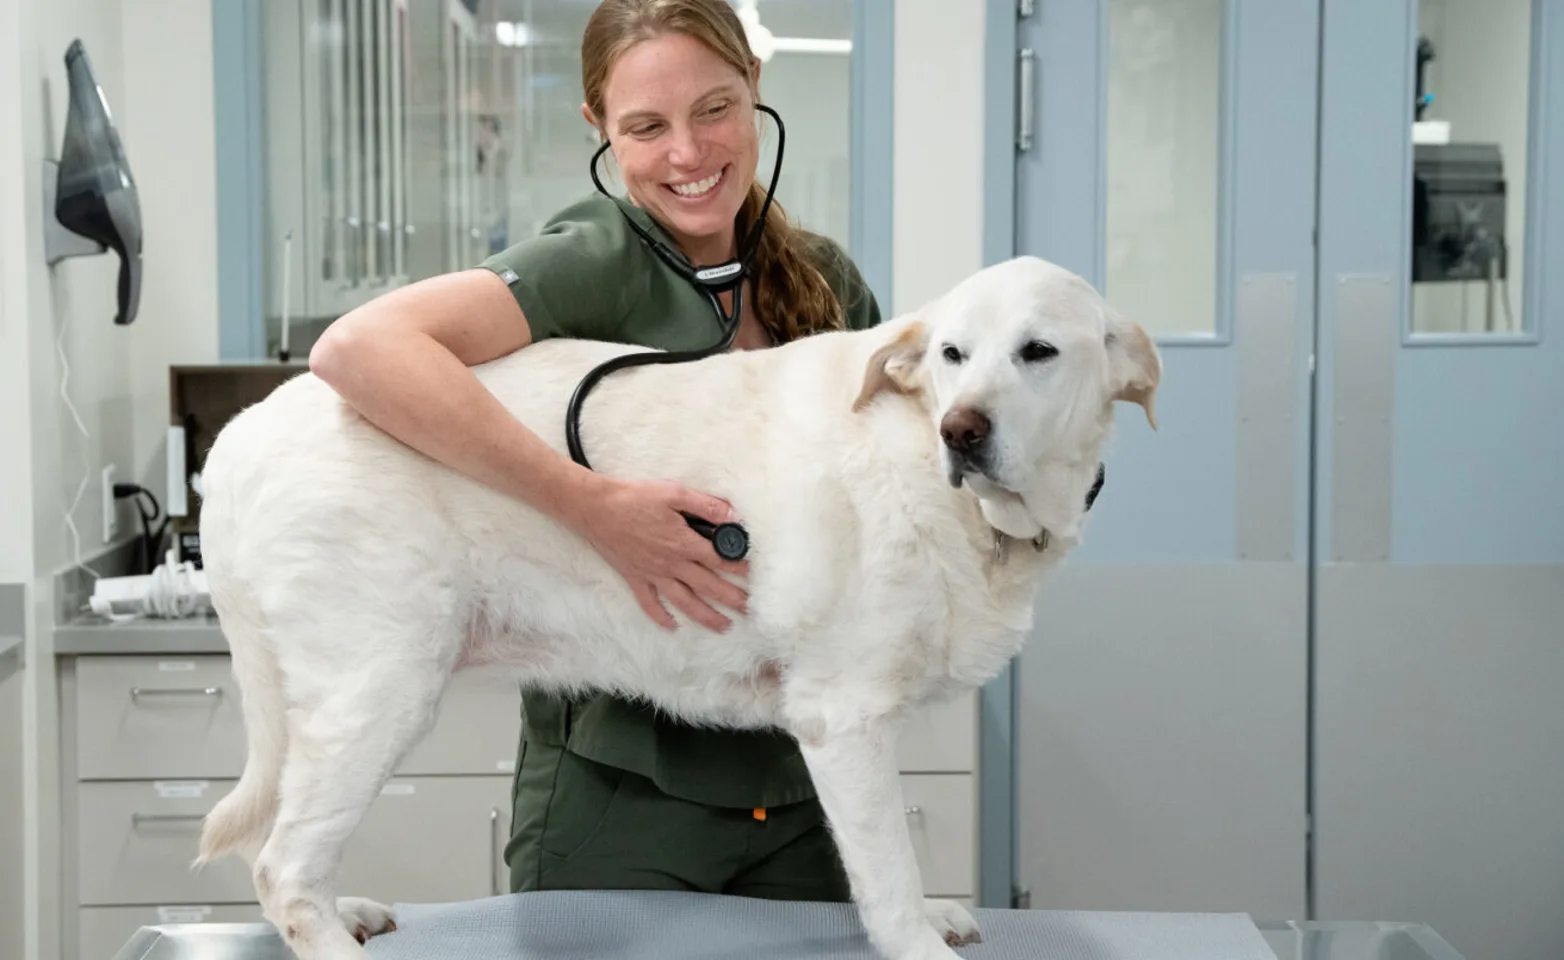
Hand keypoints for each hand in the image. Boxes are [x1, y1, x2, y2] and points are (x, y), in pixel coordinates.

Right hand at [573, 475, 749, 631]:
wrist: (595, 508)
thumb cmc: (634, 497)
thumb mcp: (674, 493)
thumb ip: (705, 505)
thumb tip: (733, 515)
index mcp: (683, 543)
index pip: (720, 559)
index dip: (741, 567)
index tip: (757, 574)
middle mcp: (671, 564)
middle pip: (708, 587)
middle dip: (732, 599)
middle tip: (752, 610)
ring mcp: (653, 574)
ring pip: (684, 602)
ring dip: (706, 617)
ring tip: (724, 627)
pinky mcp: (635, 578)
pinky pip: (650, 603)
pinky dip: (661, 617)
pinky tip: (672, 627)